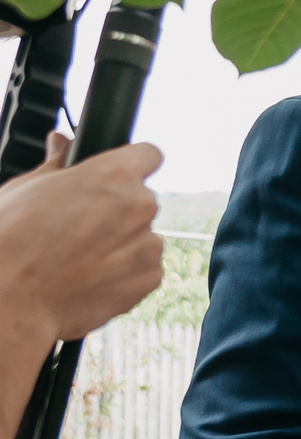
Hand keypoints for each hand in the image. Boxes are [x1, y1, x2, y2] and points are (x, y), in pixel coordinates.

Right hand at [0, 137, 164, 341]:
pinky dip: (124, 271)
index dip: (132, 163)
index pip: (147, 155)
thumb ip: (57, 163)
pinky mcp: (148, 279)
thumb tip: (61, 142)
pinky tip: (89, 274)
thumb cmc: (13, 240)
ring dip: (122, 241)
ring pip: (142, 235)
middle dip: (117, 208)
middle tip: (80, 223)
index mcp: (114, 176)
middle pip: (140, 199)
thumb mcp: (27, 186)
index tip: (120, 173)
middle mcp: (140, 207)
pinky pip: (144, 267)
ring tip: (79, 254)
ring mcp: (148, 245)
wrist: (13, 296)